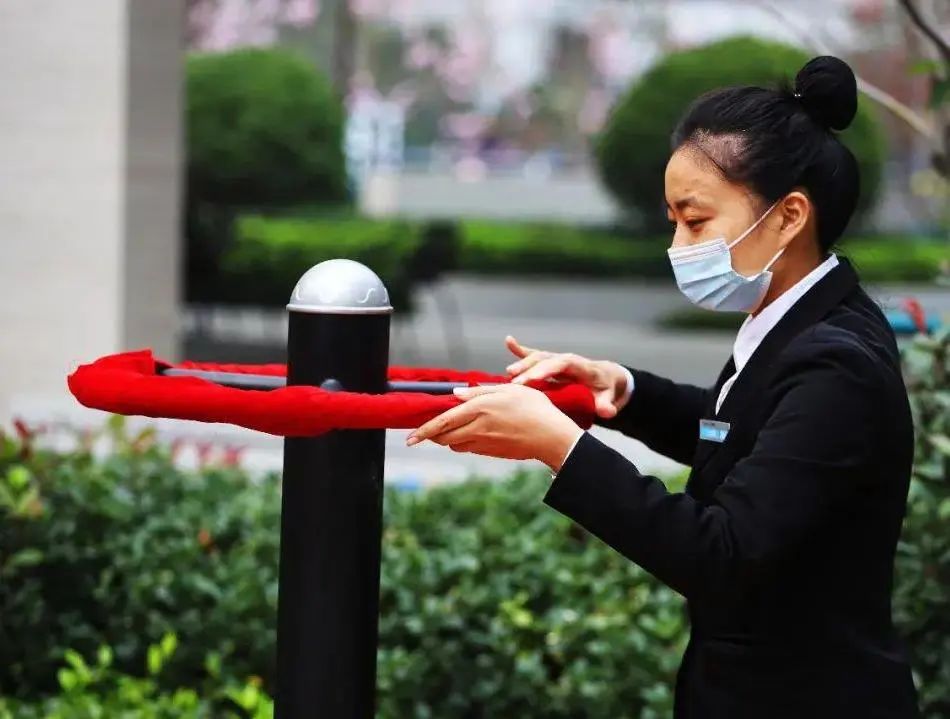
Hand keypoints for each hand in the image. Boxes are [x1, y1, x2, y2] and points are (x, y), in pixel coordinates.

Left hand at [405, 383, 583, 471]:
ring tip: (450, 431)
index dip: (423, 431)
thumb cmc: (534, 408)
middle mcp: (478, 428)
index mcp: (479, 408)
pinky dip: (464, 443)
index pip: (443, 422)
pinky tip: (472, 434)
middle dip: (432, 436)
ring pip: (456, 445)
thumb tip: (456, 395)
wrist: (552, 436)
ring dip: (448, 439)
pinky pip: (470, 449)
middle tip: (426, 433)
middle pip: (445, 437)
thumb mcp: (509, 390)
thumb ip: (480, 391)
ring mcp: (485, 443)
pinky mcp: (492, 453)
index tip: (409, 438)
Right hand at [504, 335, 630, 418]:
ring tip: (508, 373)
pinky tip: (508, 341)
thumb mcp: (608, 397)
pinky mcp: (549, 363)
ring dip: (523, 363)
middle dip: (530, 369)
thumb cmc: (605, 388)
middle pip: (546, 360)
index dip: (547, 369)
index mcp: (581, 366)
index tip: (533, 378)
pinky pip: (534, 354)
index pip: (563, 364)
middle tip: (515, 383)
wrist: (606, 378)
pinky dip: (521, 348)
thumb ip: (607, 405)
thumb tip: (607, 412)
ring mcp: (557, 360)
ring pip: (538, 358)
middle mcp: (566, 360)